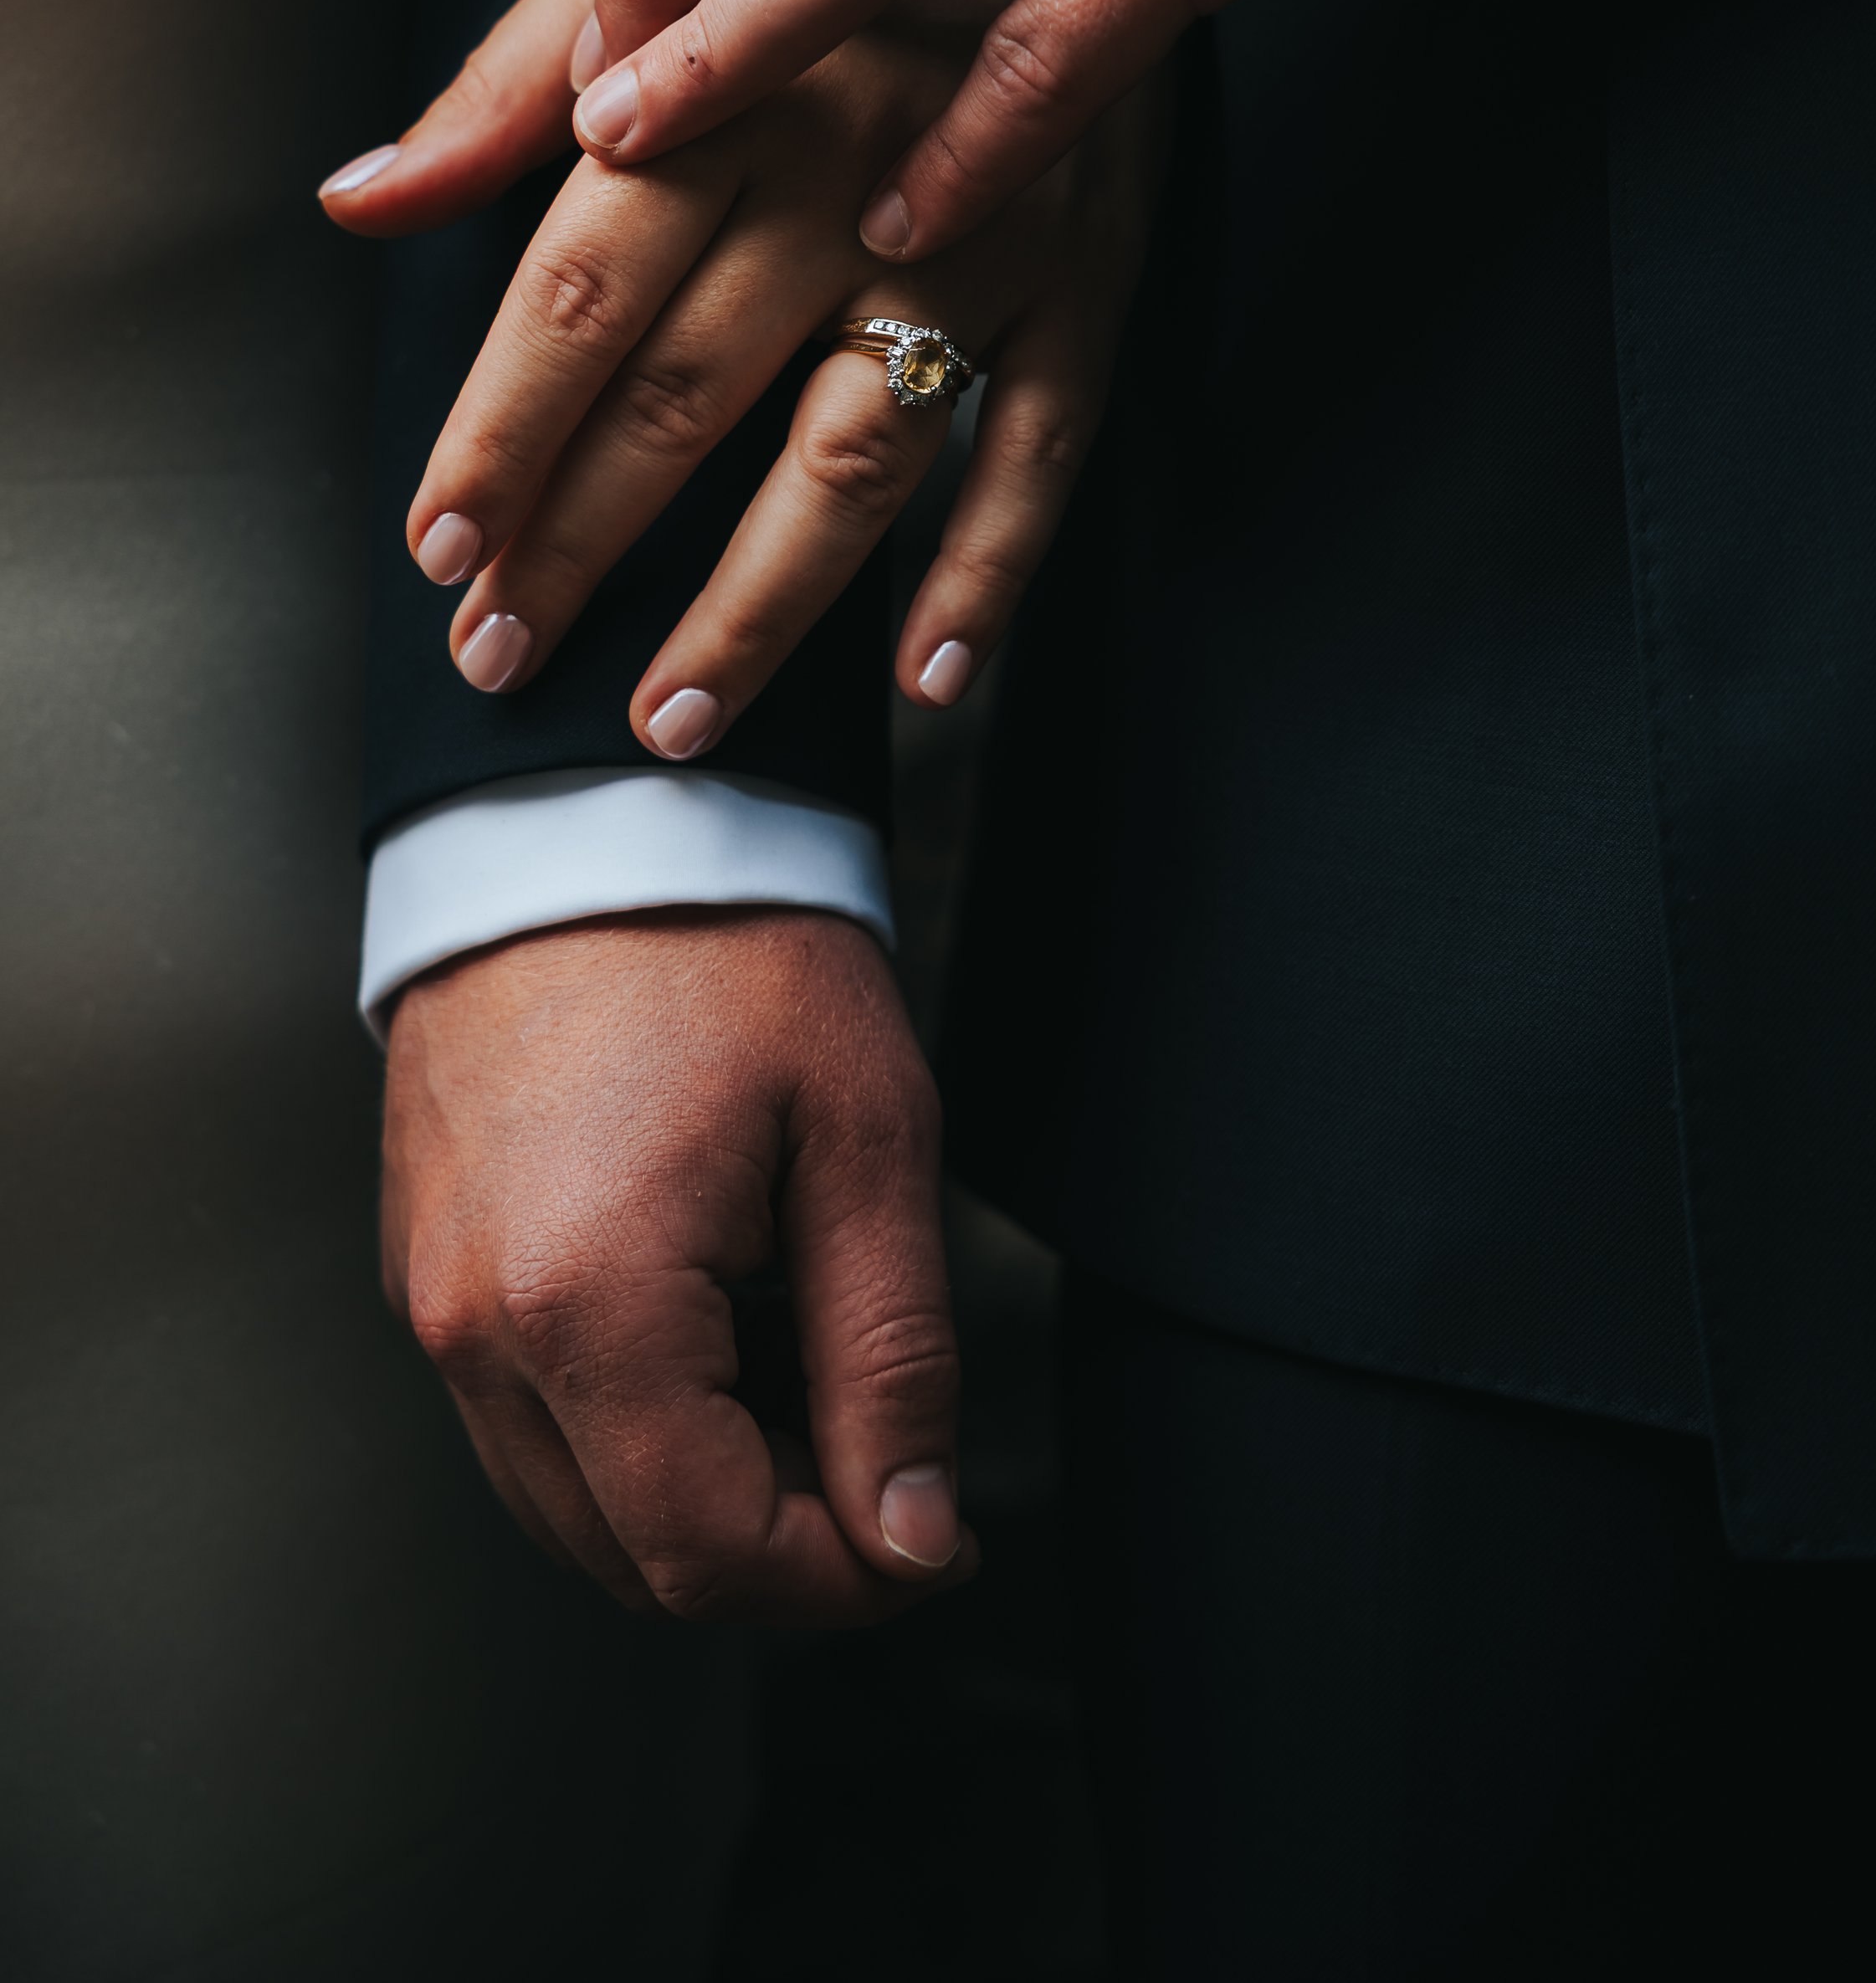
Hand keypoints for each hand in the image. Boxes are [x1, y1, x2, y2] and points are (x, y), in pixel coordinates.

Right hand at [382, 907, 976, 1623]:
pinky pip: (527, 1416)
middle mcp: (476, 1329)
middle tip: (888, 1448)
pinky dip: (634, 1422)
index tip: (934, 1531)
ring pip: (573, 1504)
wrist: (588, 813)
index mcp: (587, 1305)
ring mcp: (432, 1302)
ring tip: (809, 1362)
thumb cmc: (736, 945)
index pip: (710, 1558)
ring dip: (704, 1489)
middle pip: (632, 1559)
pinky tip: (724, 1319)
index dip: (843, 1581)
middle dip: (780, 1547)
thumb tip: (911, 1539)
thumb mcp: (867, 1139)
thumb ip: (893, 1358)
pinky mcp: (423, 1267)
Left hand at [396, 0, 1161, 754]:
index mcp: (729, 82)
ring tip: (666, 722)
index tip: (436, 545)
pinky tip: (921, 680)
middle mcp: (855, 166)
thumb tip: (355, 200)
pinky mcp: (1089, 280)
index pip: (582, 285)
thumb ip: (506, 86)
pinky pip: (1042, 449)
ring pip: (855, 457)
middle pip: (691, 391)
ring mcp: (984, 234)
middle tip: (498, 653)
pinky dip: (990, 571)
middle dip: (580, 541)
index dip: (500, 428)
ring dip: (756, 607)